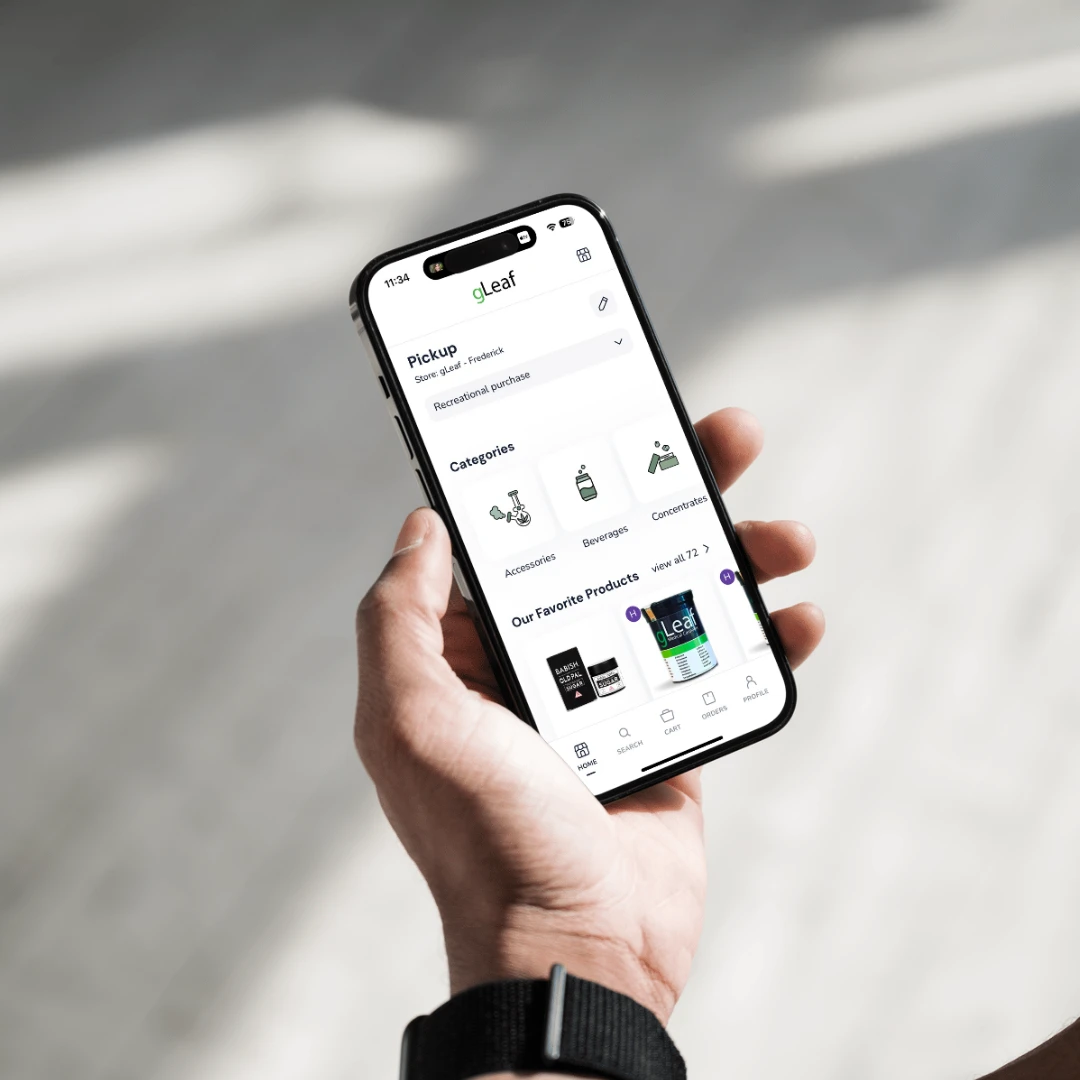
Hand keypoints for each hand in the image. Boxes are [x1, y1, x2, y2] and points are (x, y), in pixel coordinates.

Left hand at [354, 408, 823, 1023]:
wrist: (576, 947)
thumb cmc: (486, 838)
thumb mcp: (414, 721)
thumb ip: (400, 618)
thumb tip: (422, 526)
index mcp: (478, 650)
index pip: (525, 539)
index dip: (565, 477)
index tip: (613, 424)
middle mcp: (543, 662)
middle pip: (616, 550)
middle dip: (675, 490)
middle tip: (728, 438)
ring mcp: (612, 694)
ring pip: (678, 597)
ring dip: (736, 555)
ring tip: (786, 535)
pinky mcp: (672, 731)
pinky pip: (719, 665)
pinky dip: (763, 636)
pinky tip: (798, 615)